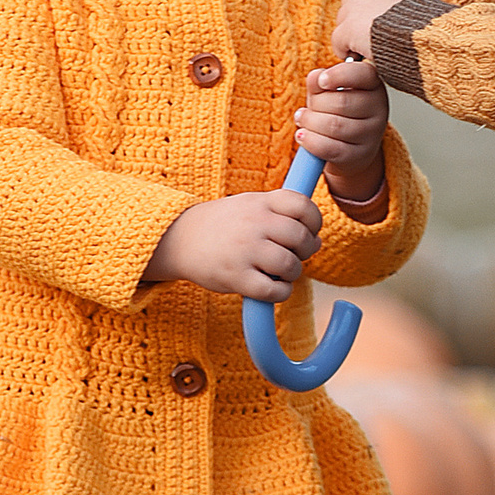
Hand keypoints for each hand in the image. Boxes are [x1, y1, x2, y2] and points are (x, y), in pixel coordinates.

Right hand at [144, 190, 321, 299]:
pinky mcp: (236, 277)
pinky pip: (275, 290)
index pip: (303, 205)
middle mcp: (254, 223)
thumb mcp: (249, 204)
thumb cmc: (222, 225)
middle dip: (306, 251)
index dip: (315, 222)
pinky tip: (271, 287)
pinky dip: (280, 292)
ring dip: (293, 273)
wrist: (177, 239)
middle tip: (294, 255)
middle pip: (301, 237)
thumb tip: (317, 240)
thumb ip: (282, 214)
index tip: (310, 231)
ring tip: (281, 272)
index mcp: (260, 202)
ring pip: (291, 265)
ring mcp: (245, 250)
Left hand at [295, 55, 387, 209]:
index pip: (363, 74)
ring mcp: (372, 134)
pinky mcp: (360, 155)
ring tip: (302, 120)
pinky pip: (331, 148)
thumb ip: (319, 81)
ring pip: (334, 126)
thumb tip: (314, 77)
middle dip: (316, 104)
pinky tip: (302, 135)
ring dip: (310, 122)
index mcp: (373, 84)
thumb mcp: (328, 91)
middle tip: (307, 108)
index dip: (339, 75)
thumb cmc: (337, 112)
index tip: (321, 81)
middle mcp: (378, 108)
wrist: (349, 147)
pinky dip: (310, 141)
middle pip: (342, 102)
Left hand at [333, 0, 424, 63]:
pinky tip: (362, 56)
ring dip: (354, 34)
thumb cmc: (430, 26)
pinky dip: (346, 50)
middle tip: (377, 30)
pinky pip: (338, 41)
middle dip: (359, 15)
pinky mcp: (348, 28)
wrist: (426, 39)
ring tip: (375, 44)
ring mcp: (356, 4)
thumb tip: (397, 11)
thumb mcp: (422, 2)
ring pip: (343, 20)